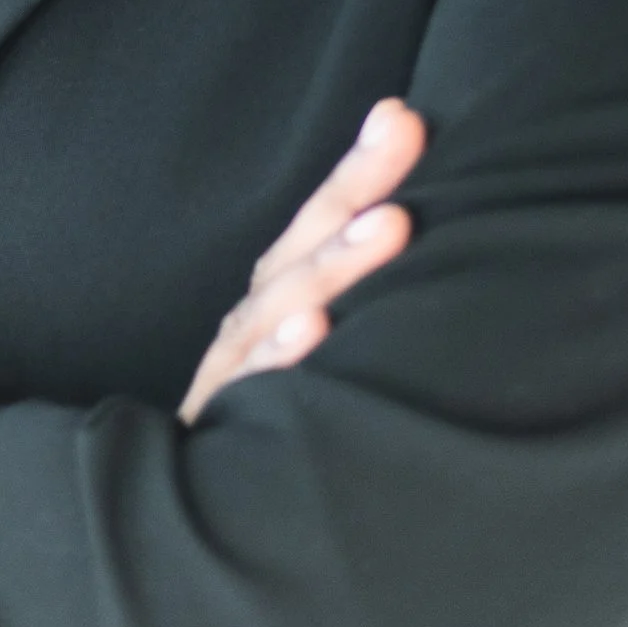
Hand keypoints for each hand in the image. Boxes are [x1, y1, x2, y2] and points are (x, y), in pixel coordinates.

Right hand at [179, 98, 424, 423]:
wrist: (204, 509)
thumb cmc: (277, 414)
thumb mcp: (319, 345)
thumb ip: (356, 291)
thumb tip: (423, 226)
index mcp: (282, 288)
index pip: (325, 216)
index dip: (362, 167)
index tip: (402, 116)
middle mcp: (258, 314)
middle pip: (307, 243)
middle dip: (358, 189)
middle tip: (404, 136)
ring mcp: (237, 363)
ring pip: (285, 305)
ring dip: (338, 264)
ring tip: (390, 225)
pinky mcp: (222, 420)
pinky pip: (252, 387)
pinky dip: (281, 356)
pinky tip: (312, 330)